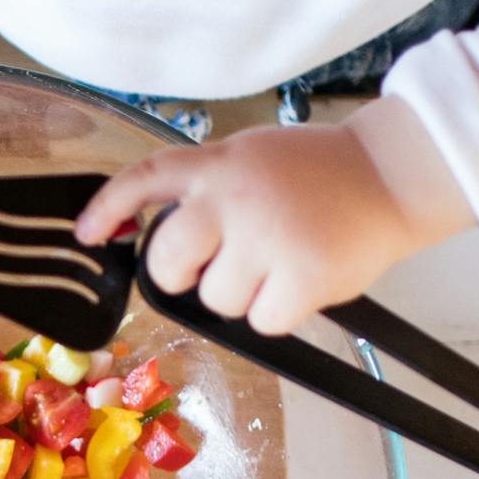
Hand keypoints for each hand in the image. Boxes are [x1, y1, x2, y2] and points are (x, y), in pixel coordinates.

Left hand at [73, 122, 436, 336]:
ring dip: (242, 294)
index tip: (86, 234)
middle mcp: (234, 198)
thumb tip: (151, 234)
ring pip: (216, 300)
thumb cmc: (320, 173)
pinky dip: (278, 313)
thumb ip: (206, 187)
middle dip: (182, 275)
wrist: (391, 176)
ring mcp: (267, 238)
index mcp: (218, 164)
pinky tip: (301, 283)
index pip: (144, 179)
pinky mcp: (301, 277)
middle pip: (167, 262)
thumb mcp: (252, 156)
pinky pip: (262, 322)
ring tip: (279, 263)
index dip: (107, 208)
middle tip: (219, 265)